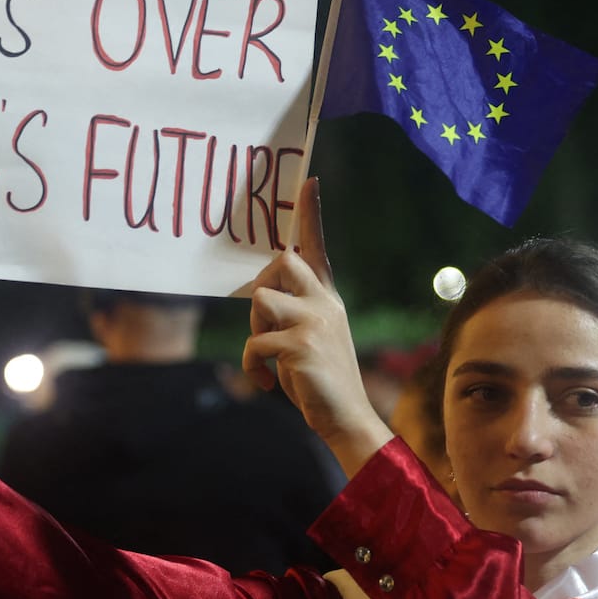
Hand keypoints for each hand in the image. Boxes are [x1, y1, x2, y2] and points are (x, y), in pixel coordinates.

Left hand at [241, 179, 390, 476]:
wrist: (345, 418)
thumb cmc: (320, 381)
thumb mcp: (309, 338)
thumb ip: (291, 312)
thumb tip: (259, 294)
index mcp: (327, 298)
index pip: (317, 248)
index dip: (312, 213)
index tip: (310, 180)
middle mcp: (325, 303)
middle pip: (281, 261)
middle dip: (260, 285)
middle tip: (263, 322)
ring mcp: (315, 322)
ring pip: (261, 298)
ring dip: (253, 328)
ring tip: (266, 357)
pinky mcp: (301, 345)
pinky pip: (254, 341)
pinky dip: (252, 365)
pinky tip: (265, 382)